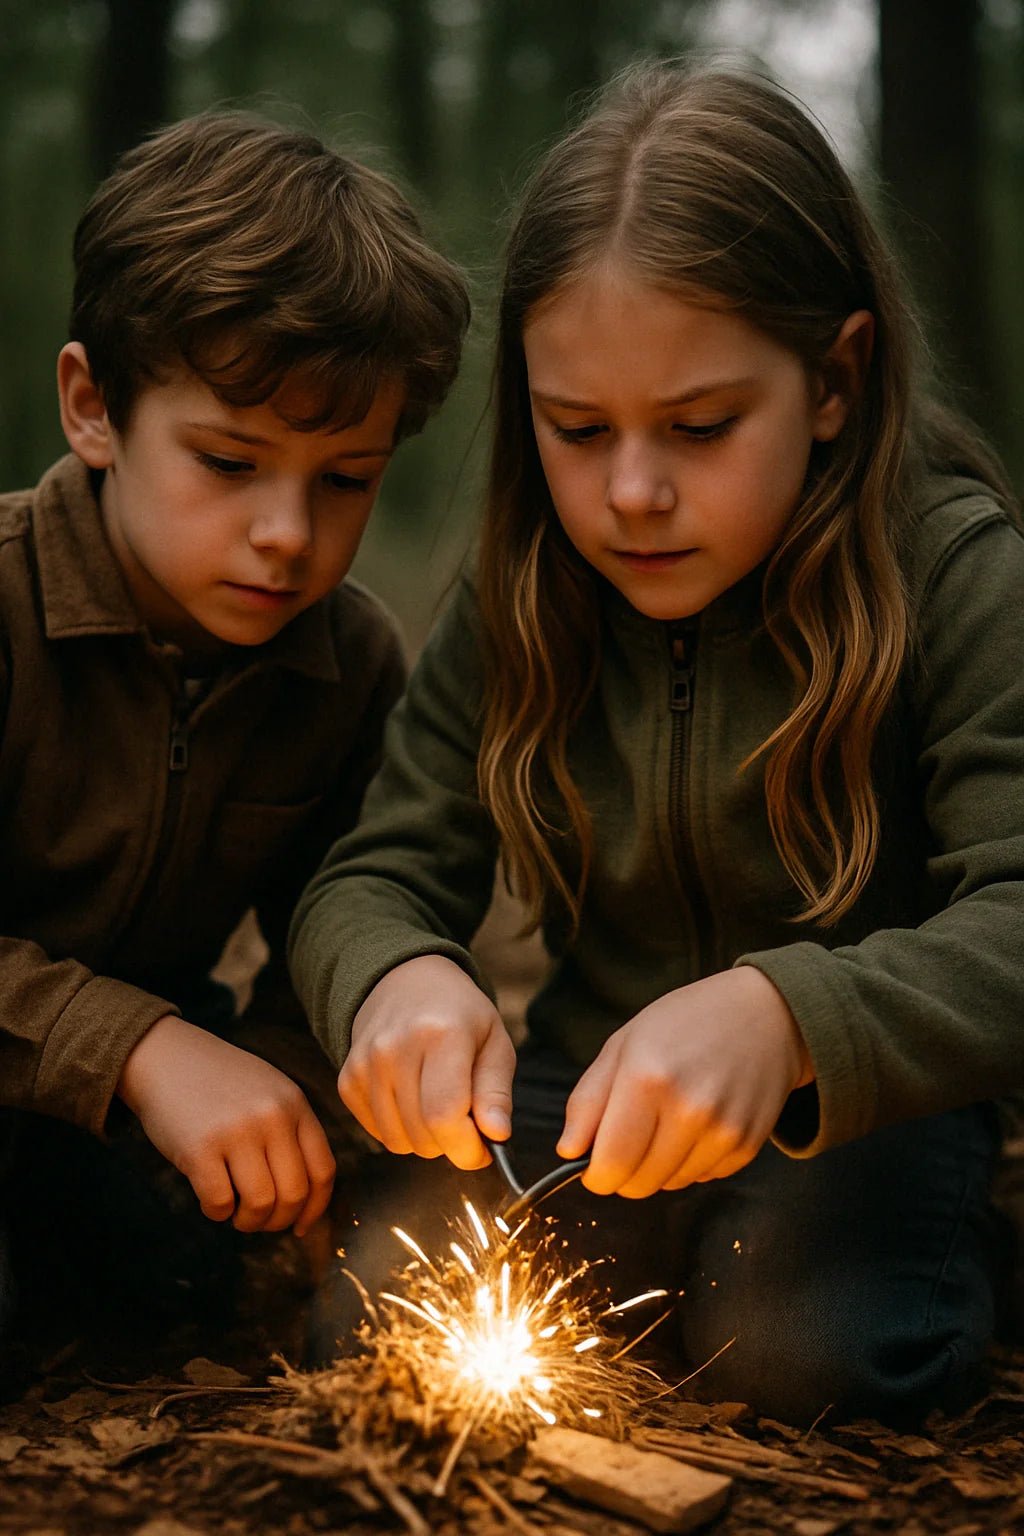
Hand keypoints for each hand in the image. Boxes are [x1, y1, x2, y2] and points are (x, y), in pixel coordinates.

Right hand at [117, 1015, 335, 1235]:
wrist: (165, 1057)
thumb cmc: (219, 1084)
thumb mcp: (269, 1092)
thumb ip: (290, 1133)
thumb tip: (305, 1201)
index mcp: (295, 1105)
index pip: (323, 1171)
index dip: (315, 1209)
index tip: (300, 1226)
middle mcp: (272, 1117)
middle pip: (294, 1194)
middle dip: (277, 1221)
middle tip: (257, 1219)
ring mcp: (237, 1131)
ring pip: (261, 1204)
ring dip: (248, 1221)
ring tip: (234, 1211)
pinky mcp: (200, 1148)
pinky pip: (220, 1203)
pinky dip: (216, 1213)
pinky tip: (210, 1198)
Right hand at [339, 955, 515, 1169]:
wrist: (407, 981)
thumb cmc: (459, 1015)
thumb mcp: (495, 1042)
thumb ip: (496, 1092)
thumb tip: (497, 1136)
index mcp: (440, 1034)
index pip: (444, 1115)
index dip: (467, 1148)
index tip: (482, 1150)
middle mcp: (395, 1048)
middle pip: (422, 1135)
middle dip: (451, 1143)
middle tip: (464, 1119)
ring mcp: (365, 1064)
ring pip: (398, 1142)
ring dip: (425, 1139)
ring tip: (437, 1104)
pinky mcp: (347, 1079)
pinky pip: (378, 1134)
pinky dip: (400, 1129)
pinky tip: (412, 1099)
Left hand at [556, 966, 812, 1197]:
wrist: (765, 1015)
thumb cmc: (685, 1022)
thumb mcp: (624, 1043)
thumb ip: (588, 1100)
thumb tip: (568, 1151)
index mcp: (647, 1078)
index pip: (609, 1164)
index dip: (595, 1175)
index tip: (593, 1165)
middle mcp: (688, 1110)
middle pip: (638, 1185)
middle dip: (623, 1172)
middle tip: (630, 1136)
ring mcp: (722, 1131)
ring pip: (669, 1185)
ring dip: (658, 1166)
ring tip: (668, 1119)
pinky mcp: (746, 1146)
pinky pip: (701, 1178)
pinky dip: (690, 1161)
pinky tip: (697, 1122)